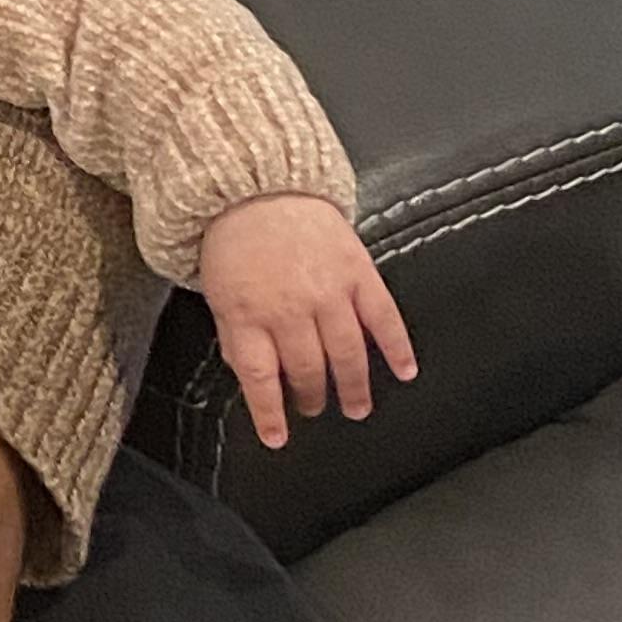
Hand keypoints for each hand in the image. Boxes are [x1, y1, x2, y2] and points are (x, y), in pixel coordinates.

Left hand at [197, 195, 415, 450]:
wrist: (257, 183)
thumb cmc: (233, 238)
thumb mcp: (216, 291)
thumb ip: (236, 335)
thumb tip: (253, 376)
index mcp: (248, 313)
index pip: (260, 379)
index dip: (270, 414)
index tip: (277, 438)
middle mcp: (290, 307)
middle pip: (307, 370)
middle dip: (311, 397)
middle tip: (314, 408)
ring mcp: (328, 290)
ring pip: (347, 353)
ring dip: (354, 386)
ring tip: (356, 407)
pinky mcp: (358, 271)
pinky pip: (383, 317)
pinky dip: (397, 347)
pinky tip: (405, 370)